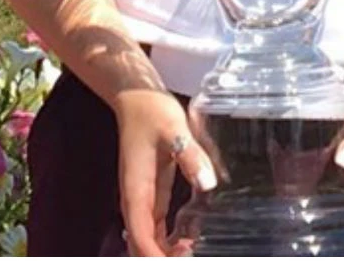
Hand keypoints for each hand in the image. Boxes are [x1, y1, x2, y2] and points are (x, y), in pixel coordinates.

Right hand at [112, 89, 217, 256]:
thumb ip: (190, 156)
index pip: (141, 237)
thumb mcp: (174, 129)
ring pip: (146, 240)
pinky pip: (154, 228)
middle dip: (162, 257)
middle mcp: (135, 200)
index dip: (157, 256)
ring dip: (165, 252)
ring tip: (193, 251)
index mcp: (136, 190)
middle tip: (193, 255)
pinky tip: (187, 240)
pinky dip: (167, 241)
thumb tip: (207, 184)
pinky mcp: (151, 194)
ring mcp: (142, 199)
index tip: (182, 258)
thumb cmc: (152, 112)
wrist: (137, 99)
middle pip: (140, 245)